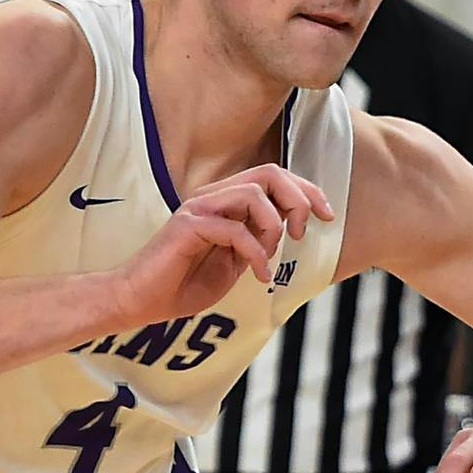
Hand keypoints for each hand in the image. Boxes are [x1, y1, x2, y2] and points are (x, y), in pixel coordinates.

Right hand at [112, 164, 332, 322]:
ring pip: (253, 194)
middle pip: (268, 173)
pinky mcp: (188, 226)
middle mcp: (214, 197)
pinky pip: (235, 230)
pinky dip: (256, 254)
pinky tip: (259, 276)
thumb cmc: (188, 281)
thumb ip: (259, 240)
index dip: (306, 191)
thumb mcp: (237, 261)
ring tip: (270, 257)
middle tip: (303, 232)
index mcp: (227, 202)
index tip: (327, 215)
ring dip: (273, 226)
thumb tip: (287, 227)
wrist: (145, 298)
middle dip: (299, 199)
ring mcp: (199, 208)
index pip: (273, 178)